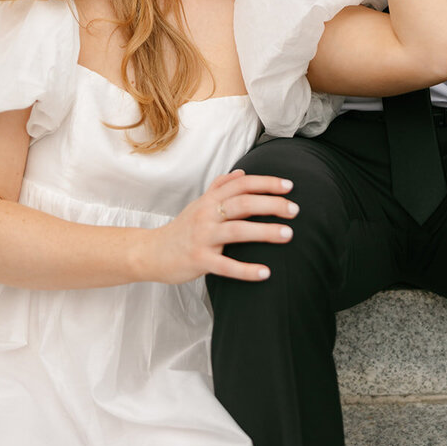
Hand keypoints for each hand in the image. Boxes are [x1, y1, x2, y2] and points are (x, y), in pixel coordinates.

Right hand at [150, 170, 298, 283]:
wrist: (151, 252)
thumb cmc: (181, 229)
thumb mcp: (199, 204)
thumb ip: (219, 188)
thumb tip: (241, 173)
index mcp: (210, 200)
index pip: (242, 184)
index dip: (266, 183)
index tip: (289, 186)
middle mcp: (207, 215)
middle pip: (243, 203)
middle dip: (271, 204)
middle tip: (295, 210)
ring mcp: (202, 237)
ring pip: (237, 231)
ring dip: (265, 232)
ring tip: (288, 235)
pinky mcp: (199, 260)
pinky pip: (226, 266)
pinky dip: (247, 270)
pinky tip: (266, 273)